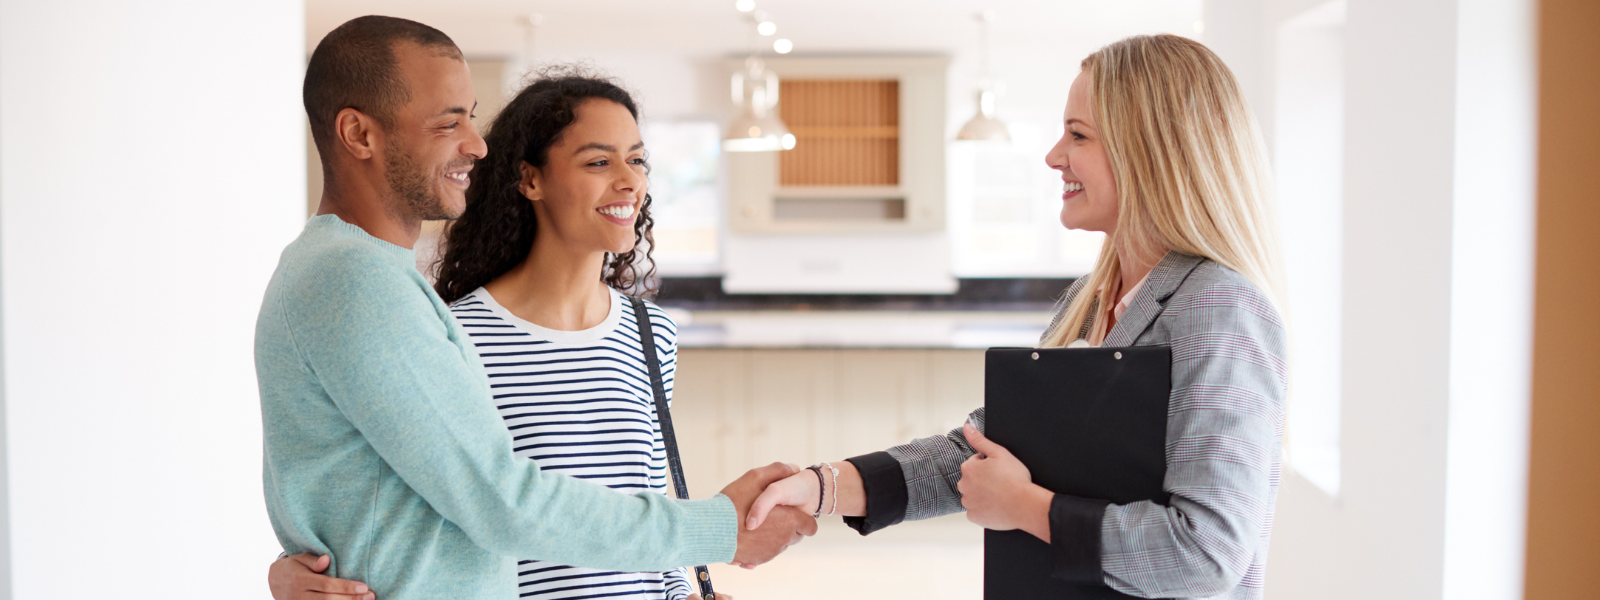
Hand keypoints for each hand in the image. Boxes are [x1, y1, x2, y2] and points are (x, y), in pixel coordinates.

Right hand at [268, 553, 373, 599]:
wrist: (274, 582)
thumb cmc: (293, 567)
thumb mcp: (299, 559)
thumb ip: (313, 560)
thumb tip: (326, 560)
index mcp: (301, 580)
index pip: (327, 585)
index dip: (346, 587)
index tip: (364, 586)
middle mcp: (300, 596)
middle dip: (352, 599)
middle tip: (371, 596)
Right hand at [718, 462, 817, 567]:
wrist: (710, 529)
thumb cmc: (734, 502)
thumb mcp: (756, 477)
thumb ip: (778, 470)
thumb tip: (794, 468)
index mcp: (789, 520)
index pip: (810, 527)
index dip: (802, 518)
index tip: (790, 512)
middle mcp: (782, 540)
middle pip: (794, 536)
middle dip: (786, 527)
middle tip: (770, 515)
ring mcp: (769, 552)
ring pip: (778, 546)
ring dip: (772, 536)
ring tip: (755, 525)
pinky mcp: (755, 560)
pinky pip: (763, 554)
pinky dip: (758, 547)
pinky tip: (747, 537)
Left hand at [958, 423, 1053, 540]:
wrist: (1024, 505)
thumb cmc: (1014, 479)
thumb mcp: (999, 453)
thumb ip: (980, 440)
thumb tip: (967, 427)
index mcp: (968, 468)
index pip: (975, 463)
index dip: (989, 466)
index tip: (1000, 471)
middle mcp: (963, 485)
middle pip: (972, 480)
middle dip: (983, 480)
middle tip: (1000, 483)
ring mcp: (968, 503)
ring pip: (973, 496)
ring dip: (982, 495)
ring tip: (1000, 495)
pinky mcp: (974, 517)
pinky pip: (976, 511)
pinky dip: (984, 509)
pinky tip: (996, 506)